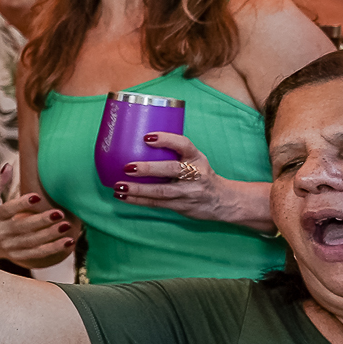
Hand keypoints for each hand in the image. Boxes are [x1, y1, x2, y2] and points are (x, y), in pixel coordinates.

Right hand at [0, 161, 76, 268]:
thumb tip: (8, 166)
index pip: (7, 210)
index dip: (21, 204)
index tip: (37, 196)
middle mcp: (0, 232)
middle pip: (22, 227)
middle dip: (41, 221)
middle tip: (59, 213)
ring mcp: (9, 246)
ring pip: (32, 242)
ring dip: (50, 235)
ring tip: (67, 226)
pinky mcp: (18, 256)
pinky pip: (37, 254)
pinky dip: (53, 249)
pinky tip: (69, 242)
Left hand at [115, 132, 260, 227]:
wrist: (224, 200)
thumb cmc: (201, 174)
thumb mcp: (195, 159)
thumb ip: (174, 152)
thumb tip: (137, 140)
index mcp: (197, 158)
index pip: (184, 145)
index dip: (167, 140)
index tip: (147, 137)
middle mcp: (195, 174)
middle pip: (172, 170)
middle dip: (149, 169)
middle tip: (128, 167)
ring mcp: (189, 192)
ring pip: (162, 191)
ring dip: (138, 189)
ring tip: (119, 185)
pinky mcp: (181, 206)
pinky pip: (157, 203)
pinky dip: (138, 200)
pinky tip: (122, 196)